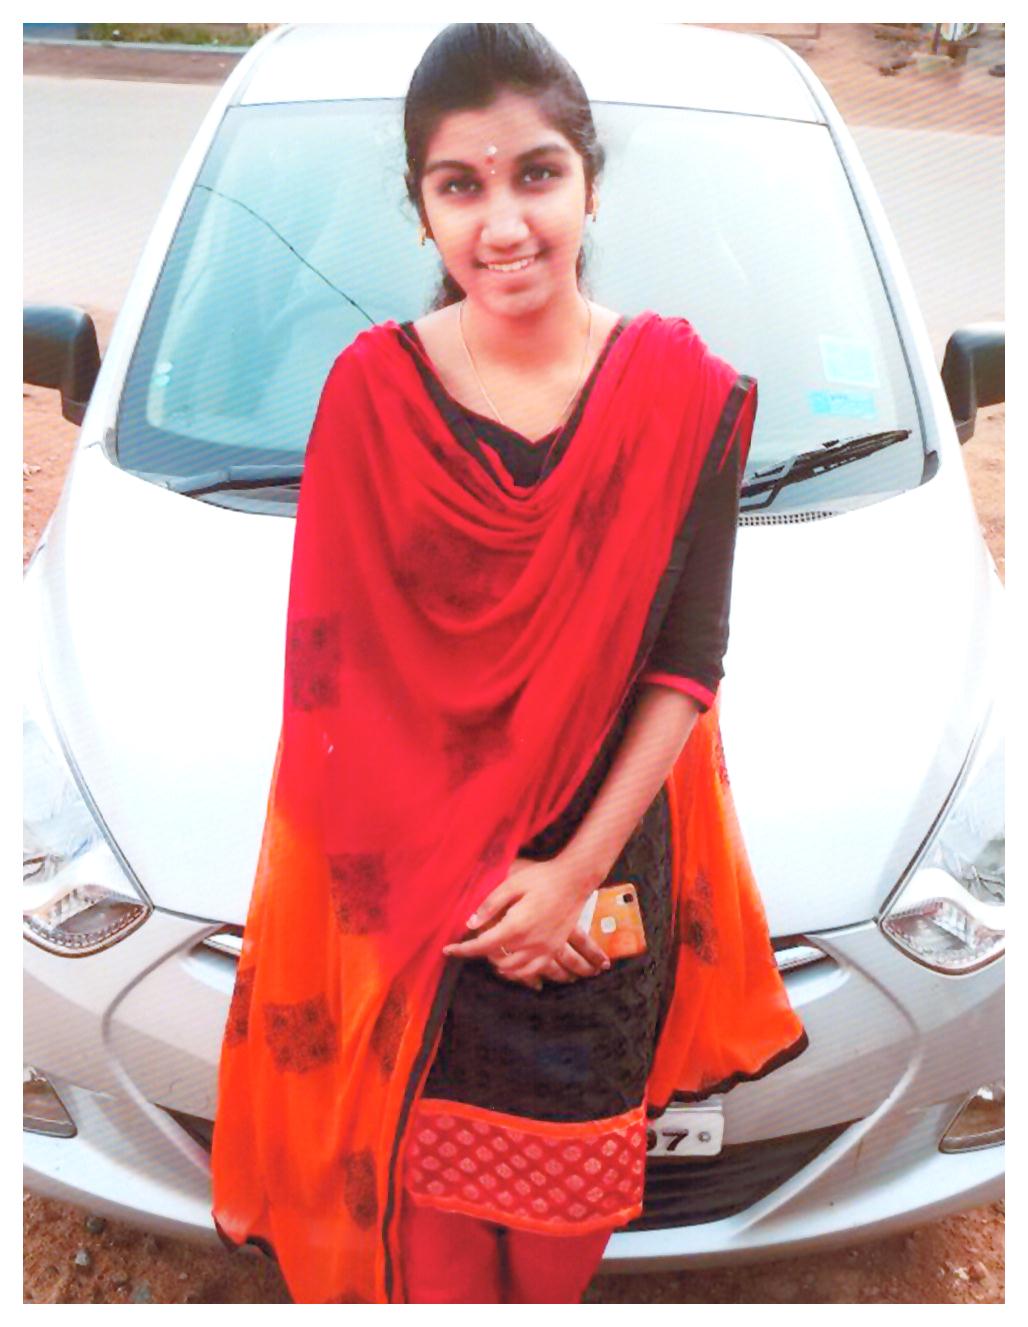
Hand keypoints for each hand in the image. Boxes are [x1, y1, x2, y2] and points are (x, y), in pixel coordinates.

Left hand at [443, 855, 610, 986]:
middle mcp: (531, 942)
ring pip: (514, 971)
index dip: (462, 949)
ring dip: (498, 964)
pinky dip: (518, 973)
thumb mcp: (512, 884)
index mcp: (516, 925)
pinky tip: (512, 963)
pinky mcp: (554, 949)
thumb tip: (470, 923)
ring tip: (492, 951)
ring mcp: (545, 949)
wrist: (575, 879)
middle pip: (496, 960)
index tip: (447, 950)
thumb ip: (489, 905)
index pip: (482, 945)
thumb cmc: (542, 877)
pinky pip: (533, 972)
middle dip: (481, 953)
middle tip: (476, 939)